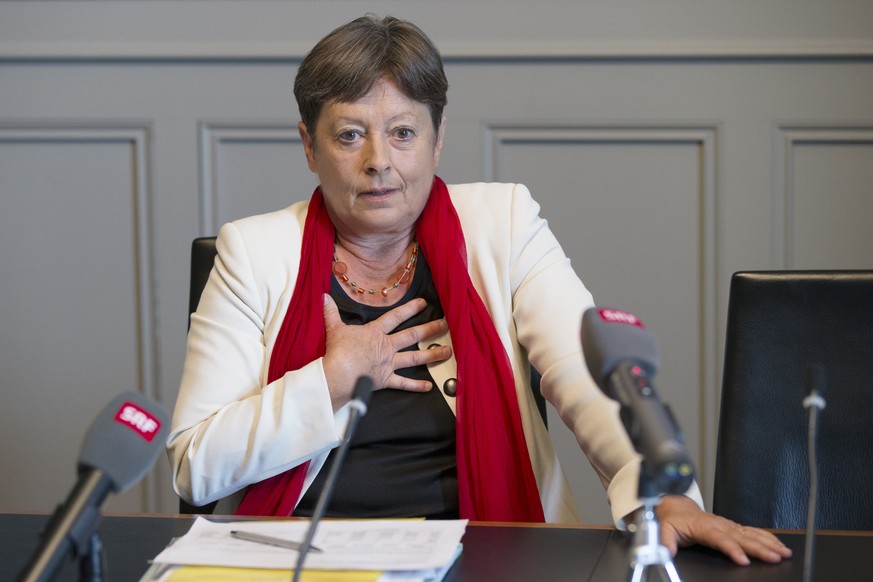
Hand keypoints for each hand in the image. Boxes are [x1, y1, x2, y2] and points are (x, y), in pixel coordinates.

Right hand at [322, 294, 451, 409]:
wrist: (339, 374)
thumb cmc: (338, 351)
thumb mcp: (334, 328)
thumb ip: (331, 313)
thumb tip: (323, 297)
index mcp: (375, 332)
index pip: (395, 317)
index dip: (410, 309)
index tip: (424, 303)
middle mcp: (386, 346)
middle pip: (412, 335)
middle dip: (430, 329)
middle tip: (446, 324)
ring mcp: (388, 363)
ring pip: (414, 358)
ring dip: (432, 354)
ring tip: (448, 351)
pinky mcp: (386, 380)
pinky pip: (404, 384)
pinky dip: (416, 386)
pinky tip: (430, 386)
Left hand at [656, 495, 792, 565]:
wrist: (676, 507)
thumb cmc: (673, 519)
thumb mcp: (664, 529)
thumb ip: (665, 540)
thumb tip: (666, 551)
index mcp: (703, 527)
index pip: (720, 539)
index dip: (732, 549)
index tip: (743, 560)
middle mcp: (719, 525)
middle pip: (742, 537)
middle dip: (760, 548)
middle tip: (776, 557)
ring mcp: (727, 525)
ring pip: (751, 534)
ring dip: (769, 543)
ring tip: (784, 552)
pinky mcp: (732, 527)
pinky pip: (752, 531)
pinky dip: (767, 538)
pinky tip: (778, 545)